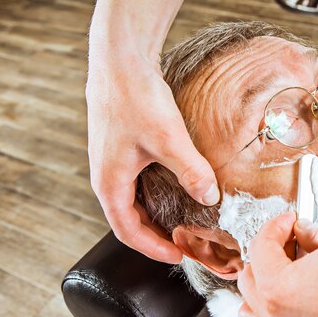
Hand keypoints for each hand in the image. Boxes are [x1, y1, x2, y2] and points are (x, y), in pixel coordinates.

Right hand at [86, 55, 218, 262]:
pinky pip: (136, 184)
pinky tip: (175, 190)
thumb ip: (191, 171)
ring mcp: (112, 162)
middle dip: (156, 236)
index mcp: (110, 183)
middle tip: (184, 243)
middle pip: (130, 221)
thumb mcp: (168, 139)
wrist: (120, 60)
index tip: (179, 256)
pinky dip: (154, 196)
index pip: (129, 232)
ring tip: (181, 222)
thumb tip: (210, 197)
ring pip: (133, 202)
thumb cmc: (135, 97)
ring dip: (155, 217)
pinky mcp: (122, 148)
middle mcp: (107, 177)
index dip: (154, 249)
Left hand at [237, 208, 317, 316]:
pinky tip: (297, 316)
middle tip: (293, 239)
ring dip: (263, 293)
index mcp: (280, 288)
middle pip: (252, 283)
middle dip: (269, 253)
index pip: (261, 248)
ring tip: (288, 273)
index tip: (292, 220)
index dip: (277, 226)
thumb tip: (308, 235)